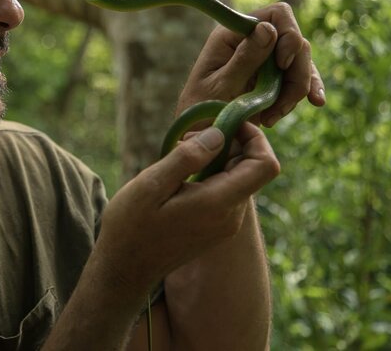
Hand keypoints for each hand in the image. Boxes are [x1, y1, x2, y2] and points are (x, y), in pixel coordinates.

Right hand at [92, 123, 279, 299]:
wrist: (125, 268)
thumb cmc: (131, 226)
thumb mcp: (151, 185)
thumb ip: (187, 158)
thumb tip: (219, 134)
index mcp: (218, 203)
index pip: (265, 164)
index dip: (254, 137)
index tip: (224, 122)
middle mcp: (231, 217)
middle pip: (253, 168)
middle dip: (230, 143)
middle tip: (189, 136)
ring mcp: (226, 225)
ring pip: (240, 178)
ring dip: (218, 158)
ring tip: (179, 154)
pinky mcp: (217, 228)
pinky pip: (227, 192)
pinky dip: (212, 174)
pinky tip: (181, 174)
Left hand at [177, 2, 325, 126]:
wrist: (200, 134)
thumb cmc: (200, 109)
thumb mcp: (220, 87)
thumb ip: (244, 60)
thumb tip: (268, 28)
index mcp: (232, 34)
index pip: (276, 15)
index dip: (289, 34)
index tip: (282, 65)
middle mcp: (251, 41)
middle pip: (295, 40)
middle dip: (296, 72)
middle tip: (281, 104)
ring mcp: (264, 58)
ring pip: (300, 61)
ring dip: (297, 89)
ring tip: (272, 118)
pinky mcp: (273, 77)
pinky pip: (298, 77)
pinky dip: (306, 90)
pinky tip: (316, 102)